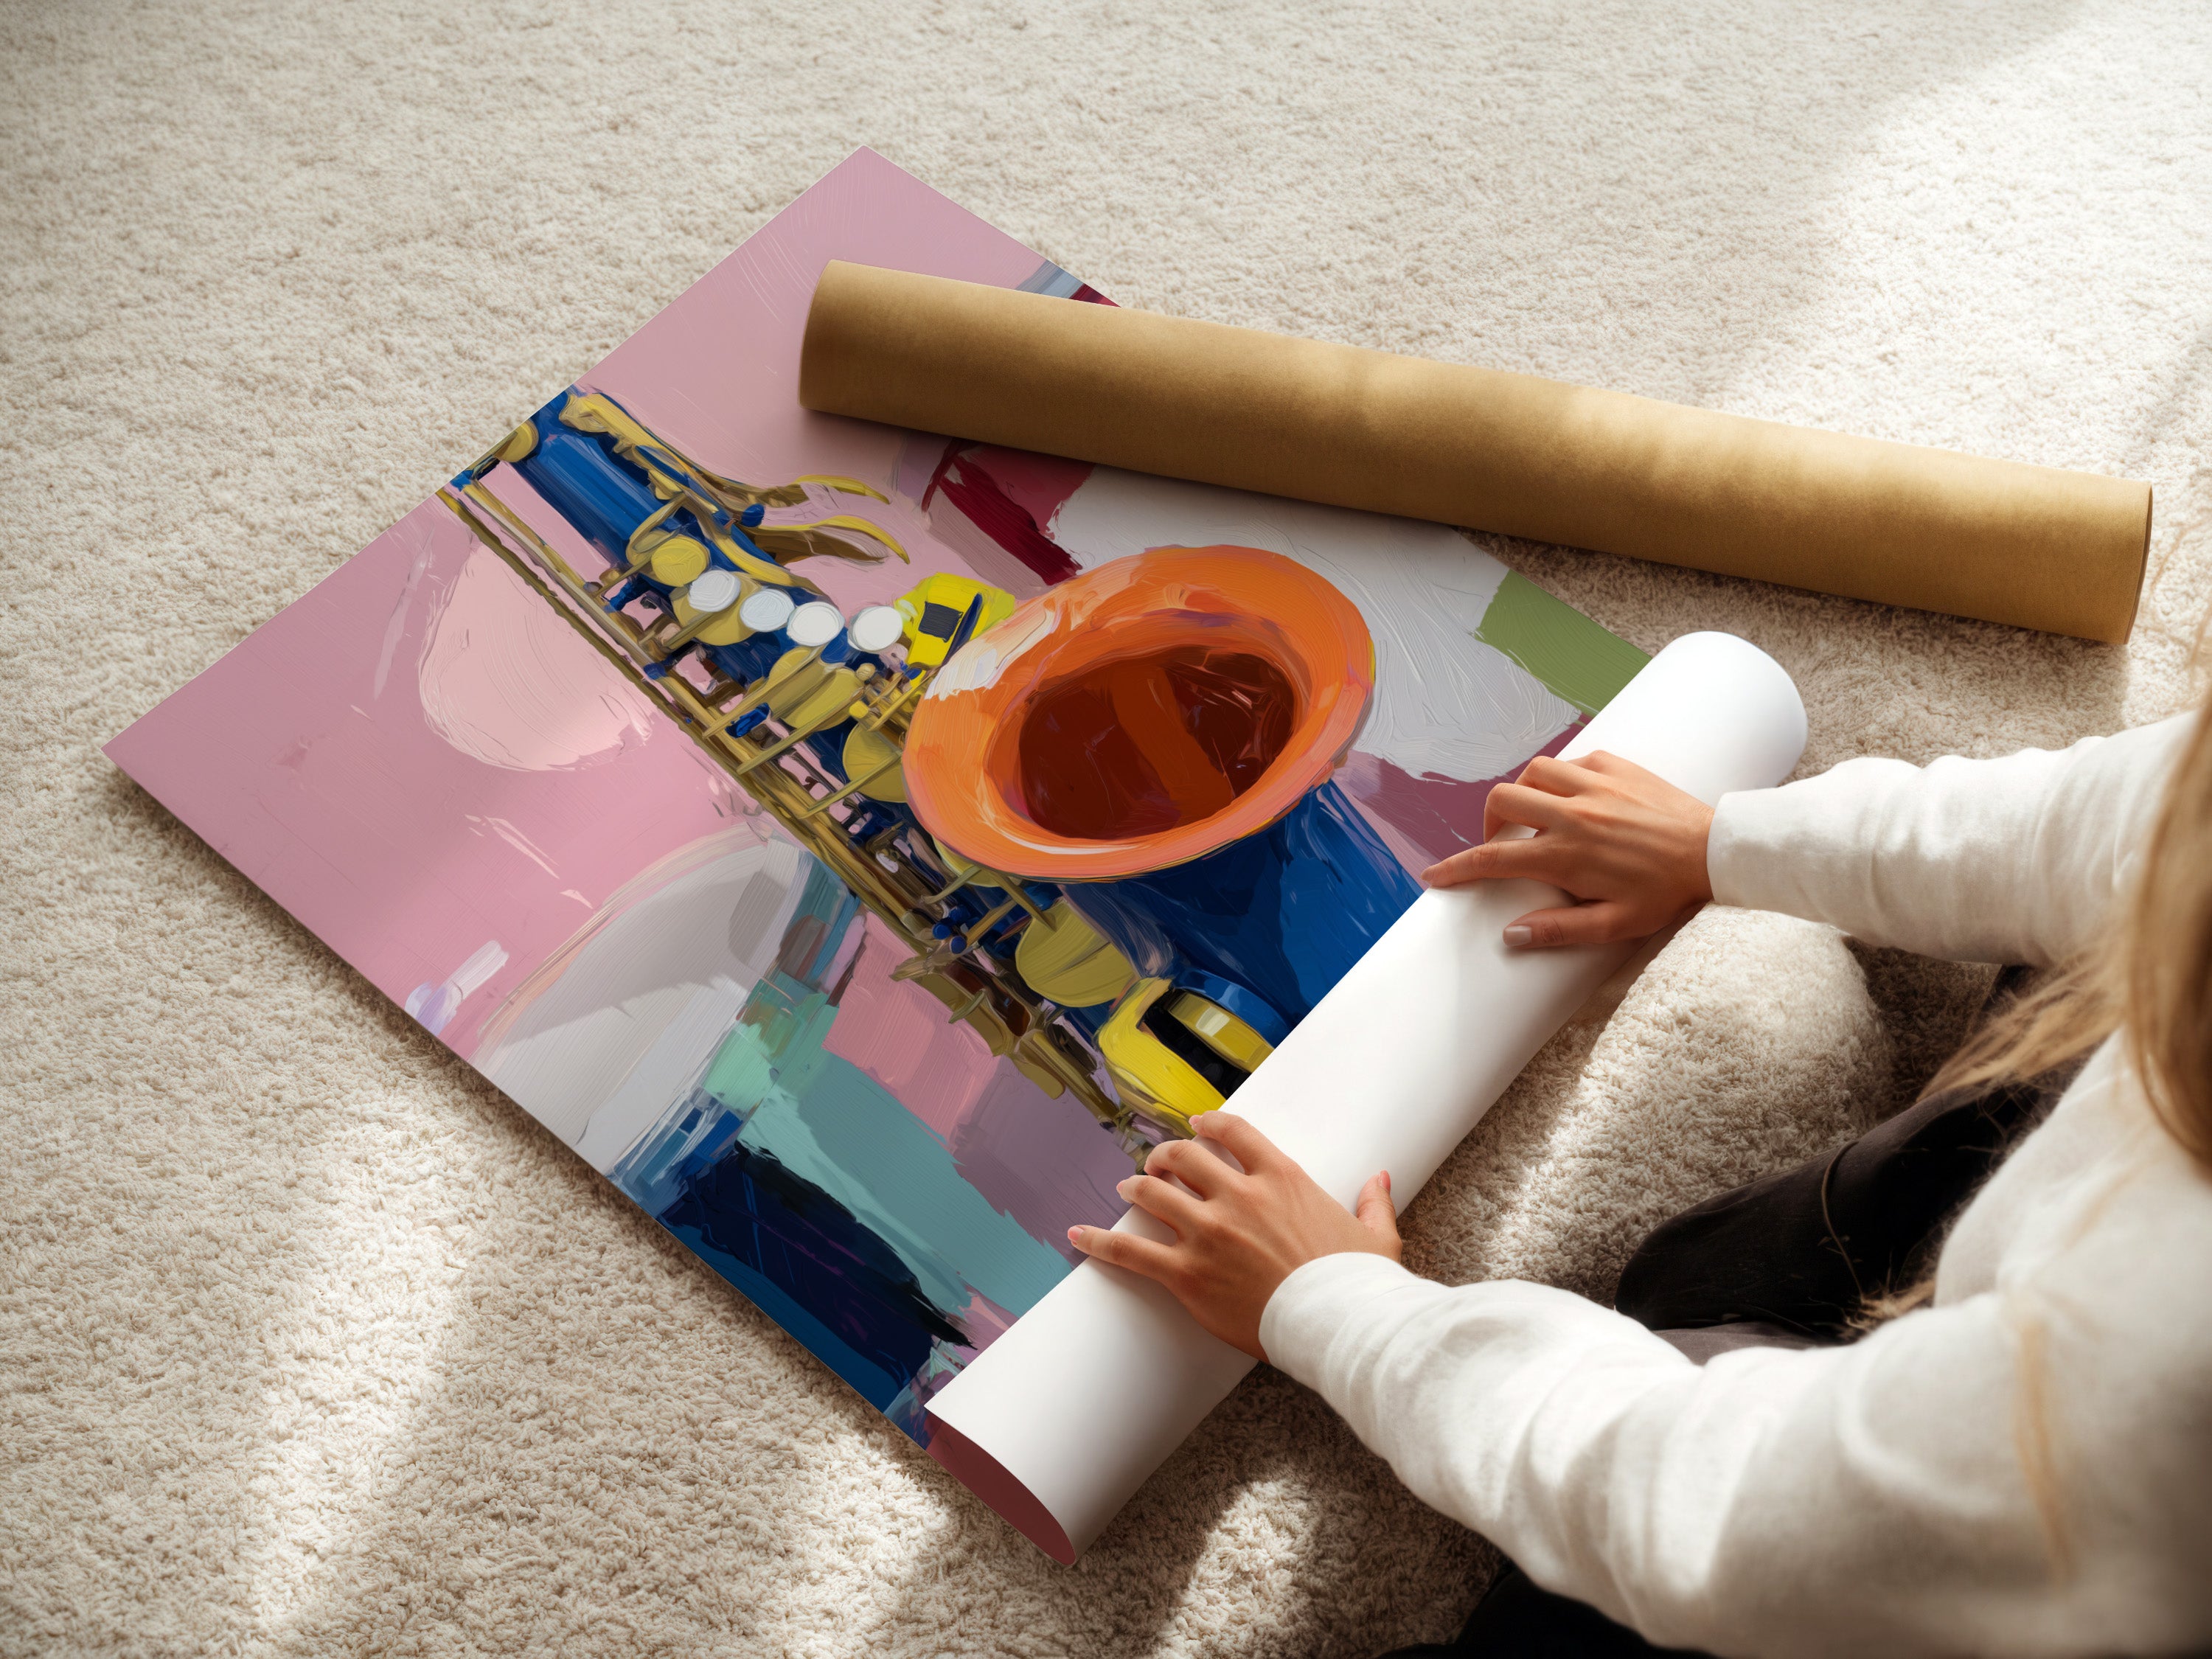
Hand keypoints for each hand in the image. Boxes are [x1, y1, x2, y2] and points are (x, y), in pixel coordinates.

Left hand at [1067, 1111, 1398, 1361]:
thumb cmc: (1358, 1284)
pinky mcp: (1187, 1274)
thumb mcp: (1375, 1236)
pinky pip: (1131, 1251)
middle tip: (1157, 1164)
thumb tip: (1380, 1179)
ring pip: (1153, 1193)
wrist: (1339, 1325)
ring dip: (1136, 1187)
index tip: (1196, 1125)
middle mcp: (1238, 1196)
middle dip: (1165, 1156)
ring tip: (1126, 1189)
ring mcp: (1208, 1233)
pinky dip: (1100, 1241)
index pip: (1233, 1132)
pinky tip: (1078, 1235)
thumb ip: (1373, 1202)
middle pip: (1184, 1157)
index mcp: (1281, 1178)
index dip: (1208, 1125)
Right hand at [1421, 751, 1713, 948]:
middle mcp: (1572, 813)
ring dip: (1524, 794)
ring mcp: (1593, 784)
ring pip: (1532, 773)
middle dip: (1488, 823)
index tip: (1435, 876)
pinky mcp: (1615, 765)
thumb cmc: (1666, 892)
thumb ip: (1560, 930)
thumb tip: (1511, 934)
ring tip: (1535, 817)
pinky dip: (1561, 777)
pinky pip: (1571, 761)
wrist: (1715, 851)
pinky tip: (1573, 798)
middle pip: (1502, 801)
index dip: (1456, 868)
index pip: (1493, 859)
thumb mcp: (1615, 924)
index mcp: (1566, 855)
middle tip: (1501, 844)